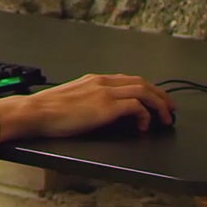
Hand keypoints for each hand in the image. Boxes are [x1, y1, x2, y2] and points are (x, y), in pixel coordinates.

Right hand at [0, 74, 174, 141]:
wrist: (36, 112)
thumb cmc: (47, 111)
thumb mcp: (72, 101)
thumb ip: (89, 101)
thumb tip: (101, 112)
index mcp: (94, 80)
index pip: (128, 80)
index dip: (147, 89)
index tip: (156, 99)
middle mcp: (102, 82)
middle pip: (142, 82)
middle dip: (160, 95)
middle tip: (170, 109)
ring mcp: (105, 92)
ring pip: (144, 91)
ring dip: (159, 105)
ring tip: (165, 118)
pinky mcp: (106, 106)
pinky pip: (137, 106)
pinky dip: (145, 115)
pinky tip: (144, 126)